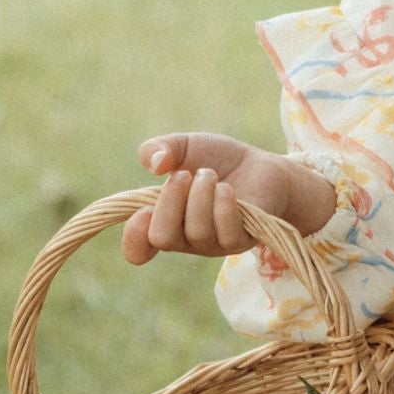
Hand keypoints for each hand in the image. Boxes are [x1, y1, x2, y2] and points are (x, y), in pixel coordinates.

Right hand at [121, 132, 335, 262]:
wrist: (260, 165)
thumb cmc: (217, 160)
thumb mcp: (184, 145)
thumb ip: (160, 148)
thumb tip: (154, 164)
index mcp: (163, 218)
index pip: (138, 248)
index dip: (133, 238)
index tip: (140, 213)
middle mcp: (184, 237)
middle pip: (162, 237)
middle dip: (170, 202)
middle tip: (185, 175)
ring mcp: (212, 243)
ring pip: (196, 232)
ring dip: (201, 195)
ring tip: (211, 175)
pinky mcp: (239, 242)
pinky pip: (226, 233)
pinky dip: (224, 206)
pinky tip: (228, 190)